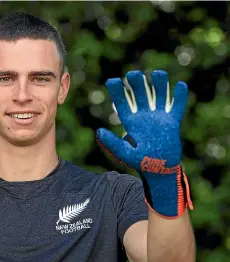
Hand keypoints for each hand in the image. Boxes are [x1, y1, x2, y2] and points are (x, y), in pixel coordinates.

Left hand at [96, 70, 192, 217]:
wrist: (159, 170)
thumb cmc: (140, 163)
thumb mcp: (124, 154)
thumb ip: (112, 143)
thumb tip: (98, 131)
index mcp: (130, 122)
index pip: (122, 103)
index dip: (117, 91)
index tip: (112, 80)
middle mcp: (143, 116)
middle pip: (140, 94)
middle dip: (137, 83)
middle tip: (133, 74)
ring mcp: (158, 117)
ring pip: (158, 95)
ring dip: (159, 84)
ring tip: (157, 74)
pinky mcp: (172, 122)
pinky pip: (176, 106)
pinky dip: (179, 96)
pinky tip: (180, 85)